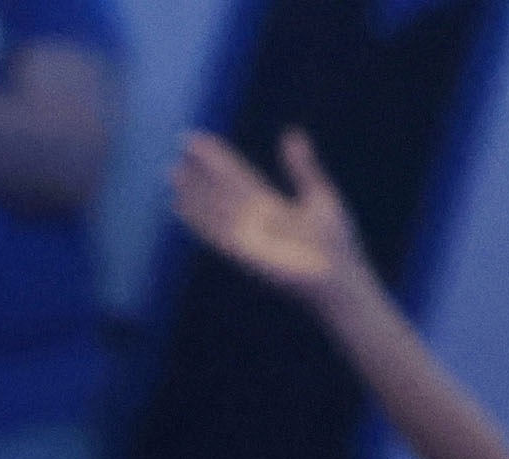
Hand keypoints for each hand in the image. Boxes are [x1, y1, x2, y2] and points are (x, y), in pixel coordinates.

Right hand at [171, 128, 370, 309]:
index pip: (237, 176)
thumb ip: (301, 167)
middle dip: (199, 170)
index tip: (196, 140)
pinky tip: (178, 205)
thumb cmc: (334, 241)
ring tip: (171, 172)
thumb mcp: (319, 194)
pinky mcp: (243, 252)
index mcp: (270, 205)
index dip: (216, 157)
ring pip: (212, 208)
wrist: (337, 275)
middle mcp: (252, 219)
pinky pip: (214, 233)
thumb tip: (290, 133)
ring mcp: (246, 235)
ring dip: (191, 191)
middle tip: (178, 146)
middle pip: (220, 189)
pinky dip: (195, 219)